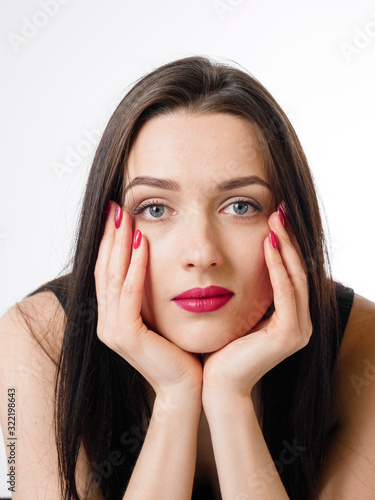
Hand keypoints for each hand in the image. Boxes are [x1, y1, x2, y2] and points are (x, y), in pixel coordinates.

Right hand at [94, 202, 202, 402]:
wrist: (187, 386)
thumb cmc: (179, 349)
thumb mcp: (161, 313)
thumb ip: (151, 291)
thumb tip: (154, 259)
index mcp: (113, 315)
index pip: (108, 270)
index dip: (109, 241)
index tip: (117, 212)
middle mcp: (106, 321)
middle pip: (105, 268)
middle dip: (109, 235)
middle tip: (115, 204)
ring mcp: (113, 329)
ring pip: (113, 276)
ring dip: (118, 244)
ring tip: (125, 215)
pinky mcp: (126, 336)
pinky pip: (129, 294)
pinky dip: (134, 267)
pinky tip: (141, 243)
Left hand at [201, 207, 312, 400]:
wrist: (216, 383)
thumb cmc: (221, 347)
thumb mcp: (238, 312)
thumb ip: (248, 291)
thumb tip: (239, 263)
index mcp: (289, 317)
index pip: (290, 273)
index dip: (284, 245)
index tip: (273, 218)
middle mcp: (300, 322)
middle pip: (298, 270)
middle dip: (289, 239)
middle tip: (279, 210)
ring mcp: (299, 330)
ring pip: (296, 277)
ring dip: (286, 247)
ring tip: (275, 220)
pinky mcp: (289, 335)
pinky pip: (285, 293)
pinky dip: (278, 268)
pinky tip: (268, 245)